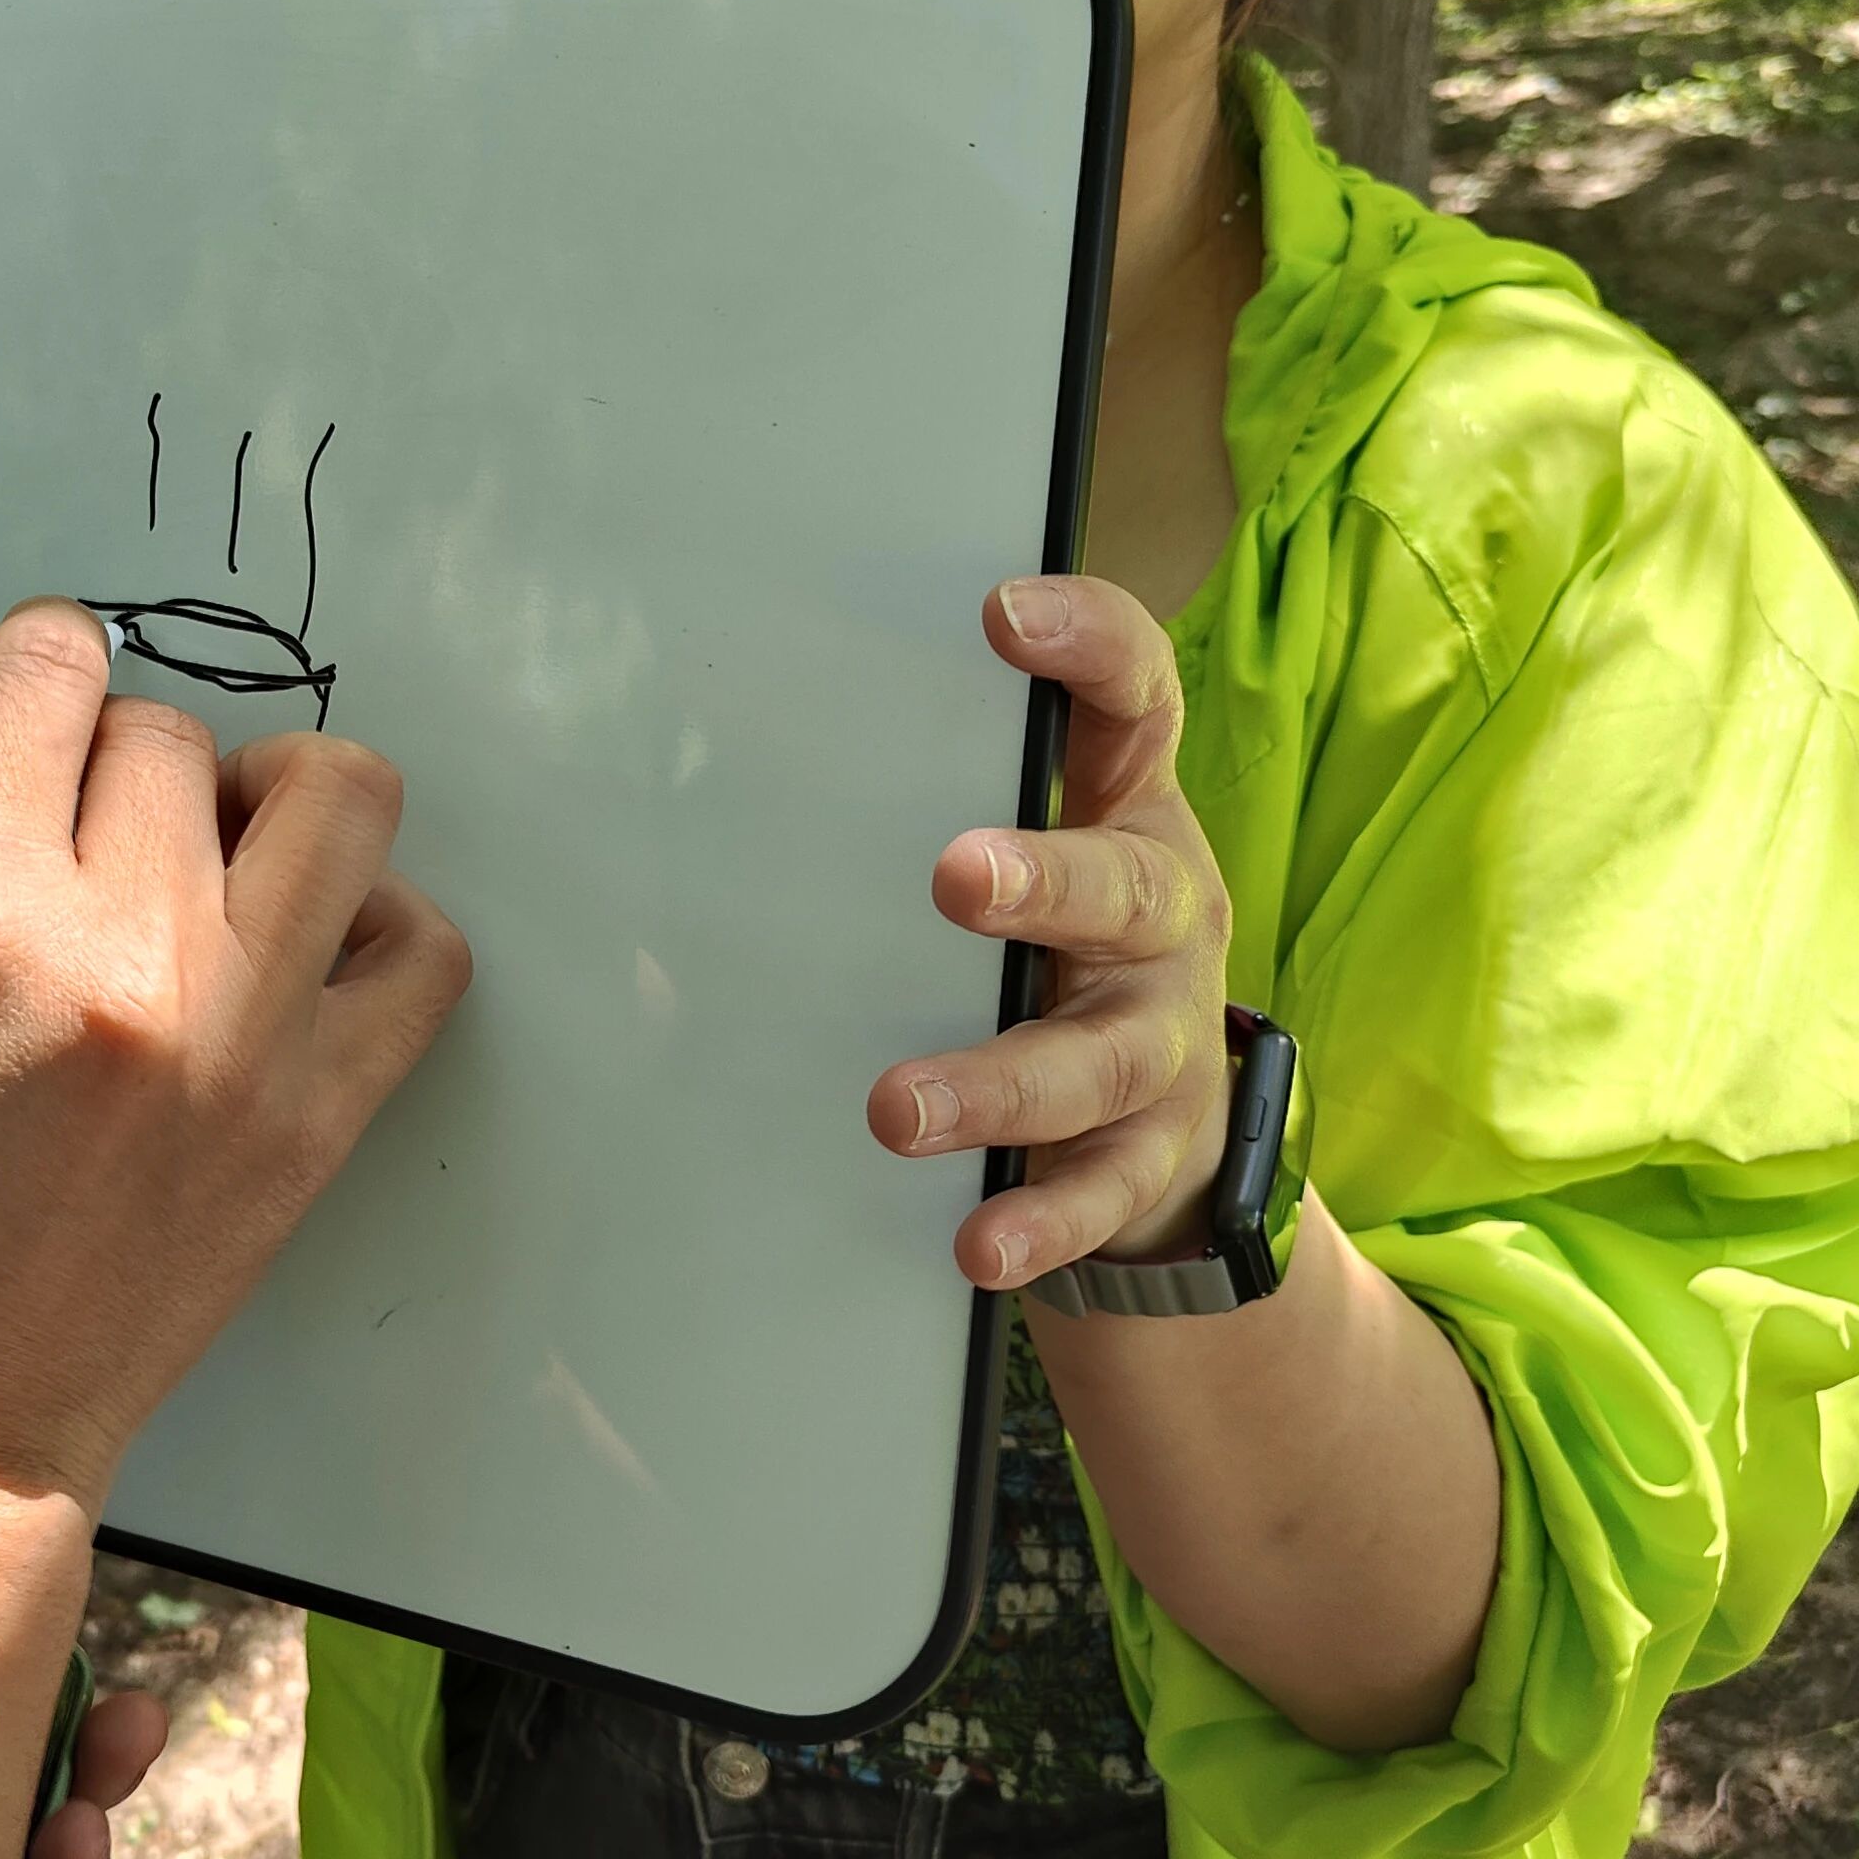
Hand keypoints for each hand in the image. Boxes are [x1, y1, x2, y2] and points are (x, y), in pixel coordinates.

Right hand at [0, 601, 473, 1502]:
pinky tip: (294, 955)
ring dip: (275, 801)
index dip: (36, 682)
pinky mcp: (322, 1113)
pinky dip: (375, 922)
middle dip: (119, 774)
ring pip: (337, 793)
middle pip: (172, 736)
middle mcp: (120, 951)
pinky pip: (423, 947)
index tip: (33, 734)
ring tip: (222, 862)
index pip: (54, 664)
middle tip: (83, 856)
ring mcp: (240, 1033)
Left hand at [870, 574, 1234, 1287]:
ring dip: (1000, 1082)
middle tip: (955, 875)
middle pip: (1127, 888)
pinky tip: (978, 1243)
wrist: (1170, 1117)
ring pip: (1101, 1057)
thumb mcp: (1022, 854)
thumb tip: (688, 800)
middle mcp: (1166, 916)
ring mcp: (1168, 1039)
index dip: (1089, 647)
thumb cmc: (1054, 945)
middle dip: (1047, 881)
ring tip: (897, 1109)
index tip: (1003, 615)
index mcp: (1129, 812)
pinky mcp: (1156, 1153)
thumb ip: (908, 808)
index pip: (1137, 700)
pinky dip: (1042, 1220)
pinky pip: (1102, 1190)